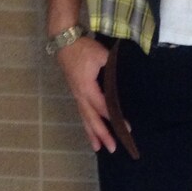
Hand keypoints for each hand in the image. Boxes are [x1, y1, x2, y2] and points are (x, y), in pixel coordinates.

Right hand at [54, 34, 114, 153]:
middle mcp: (80, 95)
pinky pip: (82, 112)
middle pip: (91, 119)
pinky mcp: (76, 93)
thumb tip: (125, 78)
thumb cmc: (83, 48)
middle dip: (102, 134)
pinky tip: (91, 131)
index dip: (114, 118)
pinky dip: (87, 124)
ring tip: (99, 148)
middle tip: (112, 148)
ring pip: (85, 118)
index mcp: (87, 87)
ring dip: (92, 133)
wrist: (64, 42)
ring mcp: (77, 95)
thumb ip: (113, 68)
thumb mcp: (102, 55)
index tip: (127, 127)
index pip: (103, 107)